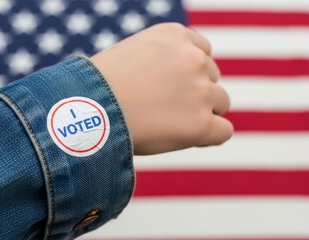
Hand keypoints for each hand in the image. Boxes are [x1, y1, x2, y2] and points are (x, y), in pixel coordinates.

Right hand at [91, 23, 232, 154]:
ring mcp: (200, 91)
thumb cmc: (100, 88)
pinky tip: (188, 139)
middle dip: (195, 92)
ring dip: (202, 113)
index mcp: (176, 35)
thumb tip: (178, 81)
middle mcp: (193, 58)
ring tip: (171, 124)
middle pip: (212, 78)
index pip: (201, 53)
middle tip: (165, 109)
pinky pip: (223, 132)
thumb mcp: (133, 55)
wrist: (86, 113)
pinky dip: (209, 137)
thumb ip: (162, 60)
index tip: (171, 88)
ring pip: (220, 103)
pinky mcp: (200, 124)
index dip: (189, 74)